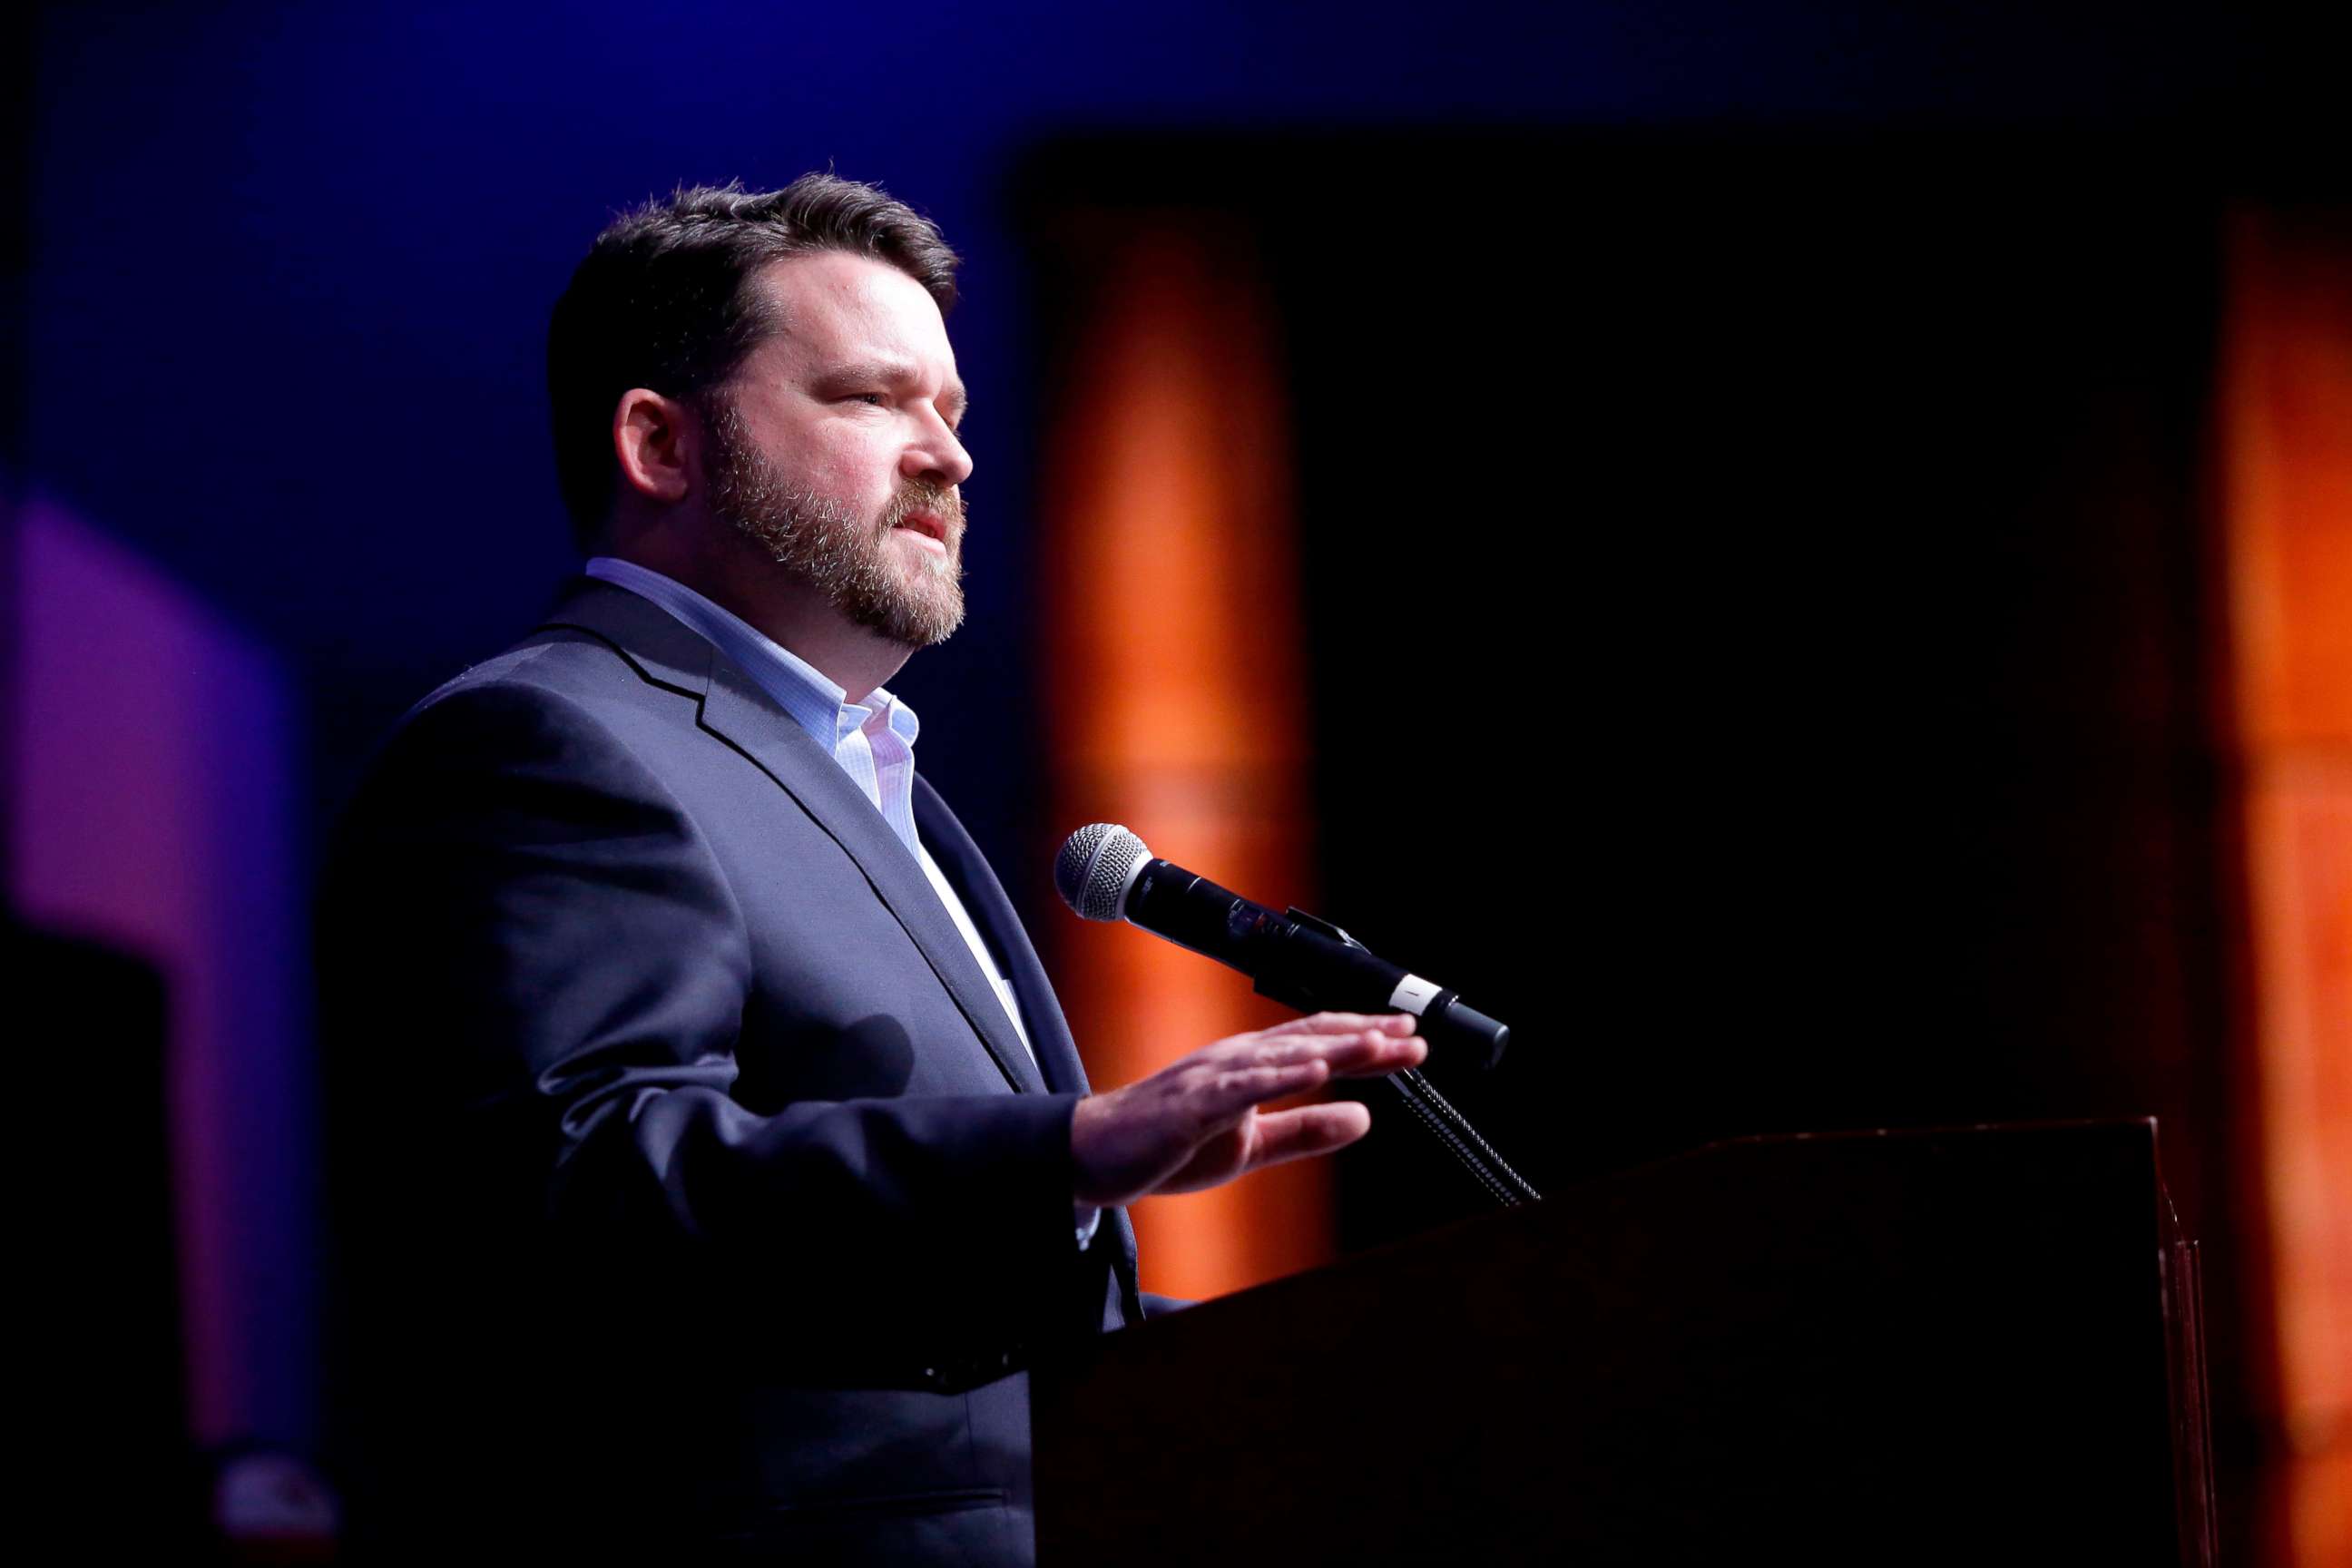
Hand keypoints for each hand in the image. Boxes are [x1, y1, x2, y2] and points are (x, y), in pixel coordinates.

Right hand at [1069, 1013, 1426, 1207]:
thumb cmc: (1169, 1144)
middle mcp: (1238, 1060)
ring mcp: (1215, 1077)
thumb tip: (1363, 1119)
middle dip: (1365, 1038)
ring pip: (1283, 1056)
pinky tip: (1314, 1071)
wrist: (1097, 1153)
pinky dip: (1280, 1077)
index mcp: (1252, 1067)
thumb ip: (1306, 1132)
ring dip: (1333, 1047)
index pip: (1319, 1046)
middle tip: (1414, 1037)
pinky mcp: (1194, 1104)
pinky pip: (1242, 1088)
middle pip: (1312, 1041)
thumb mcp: (1252, 1144)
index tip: (1412, 1042)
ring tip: (1379, 1043)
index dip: (1367, 1042)